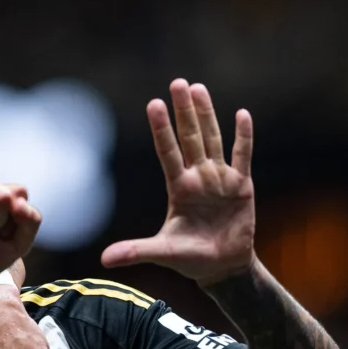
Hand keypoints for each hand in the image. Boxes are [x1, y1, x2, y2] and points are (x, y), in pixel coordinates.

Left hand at [101, 79, 255, 284]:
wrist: (222, 266)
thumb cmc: (190, 257)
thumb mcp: (161, 253)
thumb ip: (135, 252)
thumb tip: (103, 261)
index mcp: (178, 188)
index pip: (167, 152)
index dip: (161, 128)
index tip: (153, 103)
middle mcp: (198, 177)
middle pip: (189, 137)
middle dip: (183, 111)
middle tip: (177, 82)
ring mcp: (220, 178)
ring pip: (213, 139)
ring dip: (207, 115)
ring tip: (198, 89)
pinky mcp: (242, 185)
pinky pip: (243, 156)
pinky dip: (244, 136)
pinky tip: (241, 114)